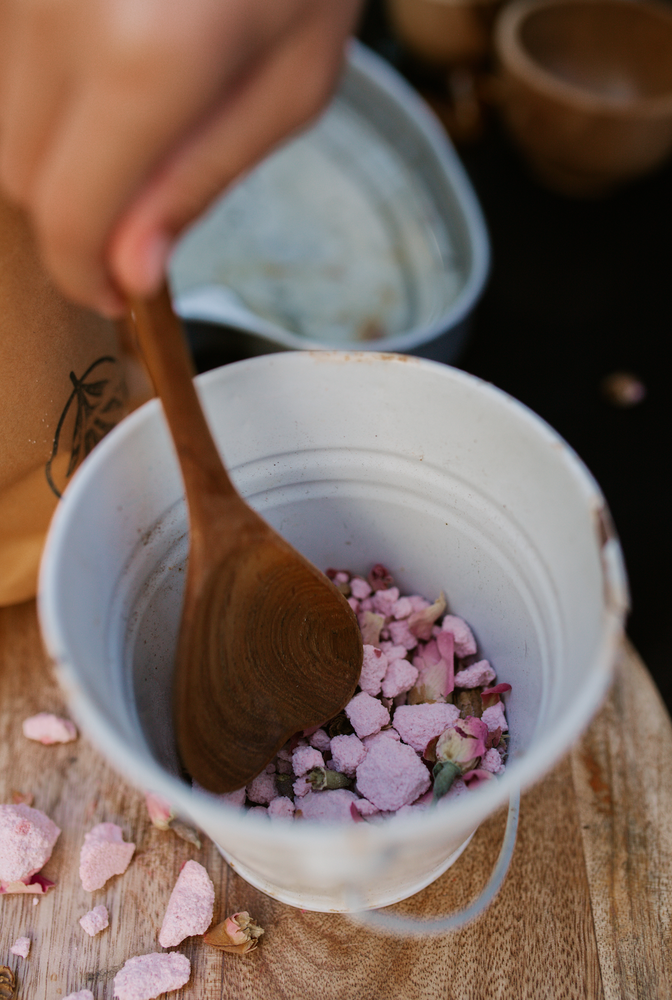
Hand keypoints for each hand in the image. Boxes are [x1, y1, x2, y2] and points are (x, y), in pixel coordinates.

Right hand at [0, 0, 361, 314]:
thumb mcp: (290, 87)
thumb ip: (197, 181)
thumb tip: (126, 271)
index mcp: (143, 60)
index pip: (66, 216)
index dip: (84, 273)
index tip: (115, 293)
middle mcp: (56, 11)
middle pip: (14, 172)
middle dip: (70, 218)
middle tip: (134, 218)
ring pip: (1, 116)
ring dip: (60, 151)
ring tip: (140, 122)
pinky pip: (10, 57)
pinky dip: (53, 91)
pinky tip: (115, 67)